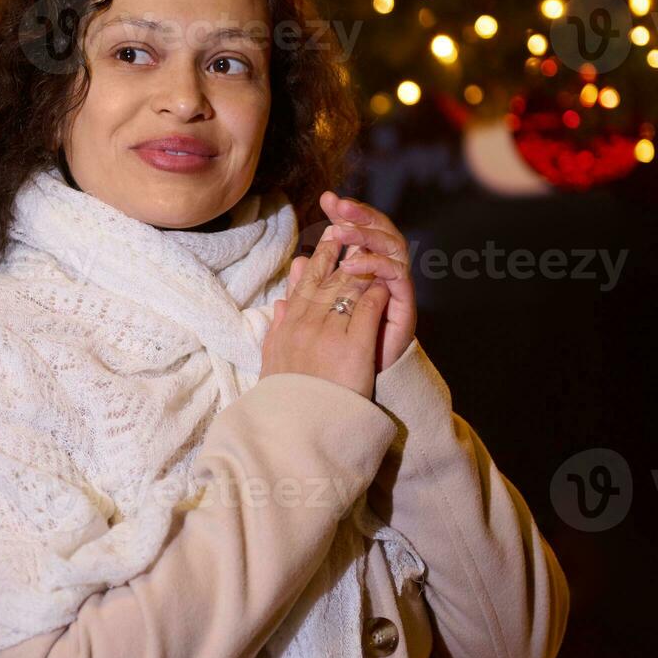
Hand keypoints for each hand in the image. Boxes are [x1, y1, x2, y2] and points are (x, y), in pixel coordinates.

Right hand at [260, 224, 391, 399]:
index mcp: (286, 329)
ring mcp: (329, 334)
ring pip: (346, 289)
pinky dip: (375, 294)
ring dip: (358, 266)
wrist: (297, 430)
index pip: (303, 286)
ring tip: (368, 247)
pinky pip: (366, 310)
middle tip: (346, 228)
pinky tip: (384, 282)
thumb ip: (276, 329)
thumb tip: (279, 303)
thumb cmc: (285, 399)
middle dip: (337, 252)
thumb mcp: (273, 361)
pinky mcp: (353, 347)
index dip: (317, 261)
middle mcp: (305, 326)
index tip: (325, 242)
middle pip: (324, 280)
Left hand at [285, 191, 415, 372]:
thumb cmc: (337, 348)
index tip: (327, 198)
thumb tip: (297, 262)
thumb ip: (310, 288)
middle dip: (358, 214)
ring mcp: (395, 285)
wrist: (354, 385)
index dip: (344, 214)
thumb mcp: (318, 313)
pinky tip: (352, 263)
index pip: (357, 231)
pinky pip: (396, 272)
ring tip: (340, 231)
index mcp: (362, 270)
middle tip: (338, 203)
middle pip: (377, 231)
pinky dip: (374, 264)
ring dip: (365, 234)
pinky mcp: (404, 301)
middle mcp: (382, 273)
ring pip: (390, 244)